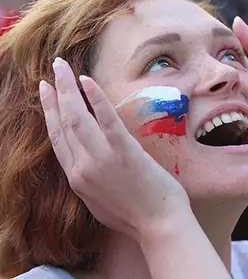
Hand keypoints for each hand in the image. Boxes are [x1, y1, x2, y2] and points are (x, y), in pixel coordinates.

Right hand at [40, 58, 190, 242]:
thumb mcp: (99, 201)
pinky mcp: (124, 153)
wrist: (158, 225)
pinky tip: (87, 81)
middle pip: (63, 123)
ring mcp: (102, 159)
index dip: (49, 113)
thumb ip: (89, 179)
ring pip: (77, 117)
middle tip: (51, 71)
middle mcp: (82, 167)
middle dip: (54, 94)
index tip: (45, 93)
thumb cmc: (135, 215)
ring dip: (68, 89)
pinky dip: (95, 99)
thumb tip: (87, 164)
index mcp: (77, 178)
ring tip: (63, 67)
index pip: (57, 139)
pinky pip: (106, 120)